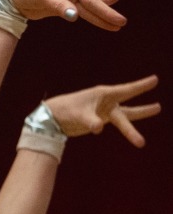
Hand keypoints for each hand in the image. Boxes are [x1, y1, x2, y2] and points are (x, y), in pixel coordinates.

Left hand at [3, 0, 129, 28]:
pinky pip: (84, 12)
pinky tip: (108, 16)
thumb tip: (74, 17)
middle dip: (106, 11)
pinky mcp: (65, 7)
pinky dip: (95, 16)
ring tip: (119, 25)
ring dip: (103, 17)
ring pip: (90, 8)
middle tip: (122, 22)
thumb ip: (58, 5)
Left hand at [45, 75, 159, 145]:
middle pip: (129, 108)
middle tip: (159, 107)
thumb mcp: (79, 115)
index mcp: (104, 94)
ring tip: (157, 108)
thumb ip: (90, 121)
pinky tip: (134, 133)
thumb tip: (100, 128)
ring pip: (126, 116)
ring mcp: (105, 111)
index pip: (127, 90)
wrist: (55, 115)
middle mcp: (108, 102)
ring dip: (140, 115)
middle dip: (144, 109)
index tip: (155, 80)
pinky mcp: (101, 120)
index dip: (141, 86)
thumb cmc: (67, 110)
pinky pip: (117, 123)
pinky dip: (126, 128)